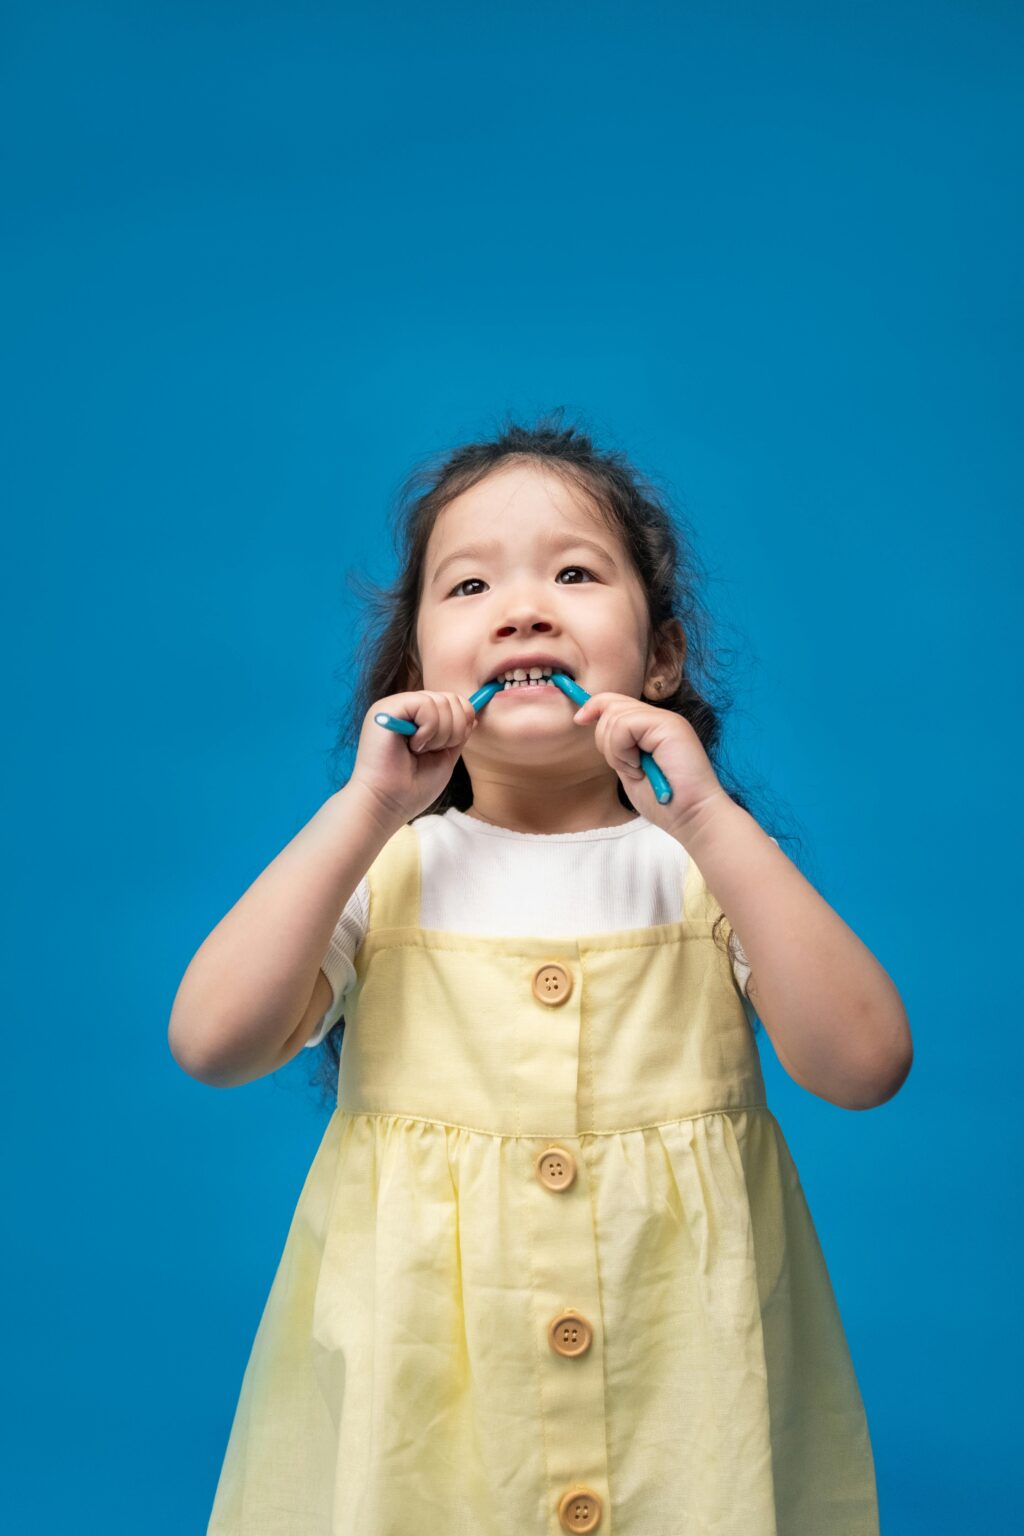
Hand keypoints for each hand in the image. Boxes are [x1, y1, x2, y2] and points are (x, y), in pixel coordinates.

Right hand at [350, 691, 478, 827]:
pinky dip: (428, 729)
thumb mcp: (444, 758)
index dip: (462, 721)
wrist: (385, 805)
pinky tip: (413, 746)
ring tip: (419, 751)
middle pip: (451, 699)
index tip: (449, 746)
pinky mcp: (387, 708)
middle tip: (431, 751)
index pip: (452, 701)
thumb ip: (457, 735)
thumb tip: (472, 714)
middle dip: (453, 730)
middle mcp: (404, 708)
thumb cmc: (411, 789)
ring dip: (440, 734)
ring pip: (440, 701)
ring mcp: (394, 706)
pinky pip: (425, 704)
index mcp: (416, 718)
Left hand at [573, 692, 726, 836]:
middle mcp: (659, 718)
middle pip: (611, 705)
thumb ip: (617, 746)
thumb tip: (590, 722)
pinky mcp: (669, 725)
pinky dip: (623, 750)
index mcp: (651, 727)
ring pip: (614, 715)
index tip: (579, 720)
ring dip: (616, 751)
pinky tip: (639, 767)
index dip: (593, 706)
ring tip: (637, 771)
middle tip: (627, 767)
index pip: (616, 701)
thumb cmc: (665, 803)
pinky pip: (625, 725)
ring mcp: (666, 719)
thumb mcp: (630, 769)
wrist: (693, 817)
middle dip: (605, 740)